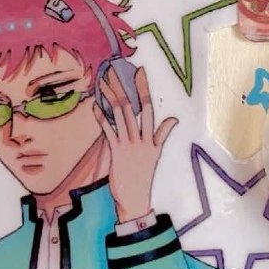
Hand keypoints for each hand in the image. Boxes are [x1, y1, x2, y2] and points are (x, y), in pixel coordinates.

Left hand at [97, 67, 177, 225]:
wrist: (136, 199)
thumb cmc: (144, 176)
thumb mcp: (156, 154)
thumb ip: (162, 135)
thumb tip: (173, 119)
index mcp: (152, 138)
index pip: (149, 108)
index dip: (143, 89)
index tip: (139, 72)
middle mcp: (141, 139)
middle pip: (132, 108)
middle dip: (122, 88)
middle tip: (115, 70)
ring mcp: (128, 145)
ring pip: (119, 116)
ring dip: (110, 98)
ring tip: (102, 82)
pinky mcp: (116, 153)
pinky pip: (108, 131)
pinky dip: (102, 117)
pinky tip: (95, 105)